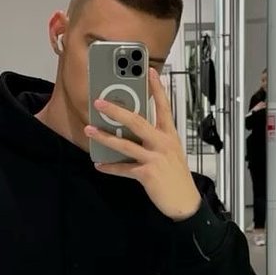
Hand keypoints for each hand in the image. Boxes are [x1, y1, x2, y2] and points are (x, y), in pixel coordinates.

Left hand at [86, 68, 201, 221]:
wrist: (185, 202)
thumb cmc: (177, 177)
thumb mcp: (171, 153)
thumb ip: (155, 140)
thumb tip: (133, 132)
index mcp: (169, 135)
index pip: (164, 107)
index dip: (157, 89)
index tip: (151, 72)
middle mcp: (163, 143)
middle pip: (137, 121)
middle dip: (117, 110)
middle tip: (100, 102)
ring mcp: (155, 157)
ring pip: (125, 144)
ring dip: (105, 136)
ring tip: (90, 129)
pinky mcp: (148, 173)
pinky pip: (124, 169)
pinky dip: (110, 168)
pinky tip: (99, 165)